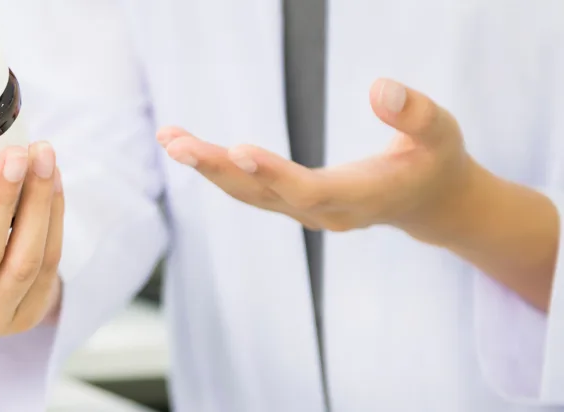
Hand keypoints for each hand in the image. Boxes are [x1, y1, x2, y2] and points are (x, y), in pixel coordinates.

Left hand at [156, 78, 477, 237]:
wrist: (428, 202)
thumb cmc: (435, 161)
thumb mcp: (442, 133)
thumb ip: (416, 114)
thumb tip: (380, 87)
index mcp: (363, 198)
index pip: (312, 191)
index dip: (275, 174)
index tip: (238, 150)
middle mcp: (327, 213)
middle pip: (265, 195)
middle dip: (219, 170)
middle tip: (178, 144)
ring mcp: (307, 212)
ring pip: (249, 195)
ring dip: (208, 168)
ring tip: (170, 139)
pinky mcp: (294, 203)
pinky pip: (249, 189)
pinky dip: (218, 169)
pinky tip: (188, 147)